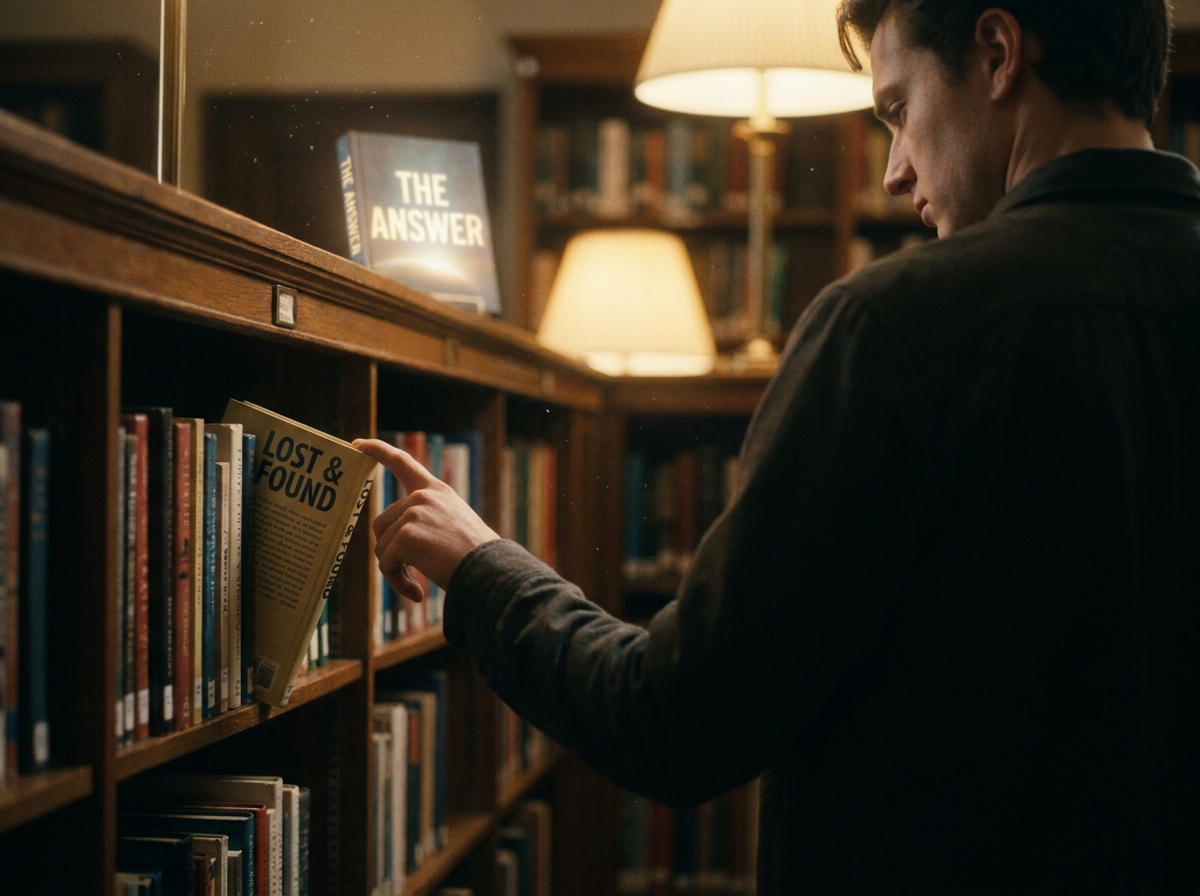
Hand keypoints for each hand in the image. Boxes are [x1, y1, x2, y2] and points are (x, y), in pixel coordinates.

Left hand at [353, 438, 499, 601]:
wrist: (490, 571)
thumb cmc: (477, 558)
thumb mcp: (454, 527)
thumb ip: (426, 523)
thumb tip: (393, 545)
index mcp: (436, 491)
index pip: (402, 462)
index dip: (377, 451)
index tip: (357, 445)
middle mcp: (423, 497)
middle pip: (382, 525)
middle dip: (392, 554)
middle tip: (412, 579)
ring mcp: (414, 513)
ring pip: (383, 547)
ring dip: (395, 571)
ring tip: (418, 587)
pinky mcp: (407, 535)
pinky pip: (386, 564)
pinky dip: (397, 581)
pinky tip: (418, 593)